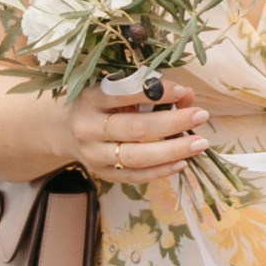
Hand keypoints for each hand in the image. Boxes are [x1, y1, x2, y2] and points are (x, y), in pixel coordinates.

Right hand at [65, 78, 208, 183]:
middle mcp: (89, 128)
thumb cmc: (100, 104)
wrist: (64, 131)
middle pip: (134, 128)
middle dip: (172, 123)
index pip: (122, 94)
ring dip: (172, 150)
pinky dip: (160, 171)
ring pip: (136, 156)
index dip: (153, 92)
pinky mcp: (103, 173)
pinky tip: (182, 162)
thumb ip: (151, 90)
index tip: (181, 91)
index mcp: (91, 99)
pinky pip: (135, 176)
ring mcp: (95, 155)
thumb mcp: (117, 90)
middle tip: (201, 116)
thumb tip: (187, 95)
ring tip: (199, 143)